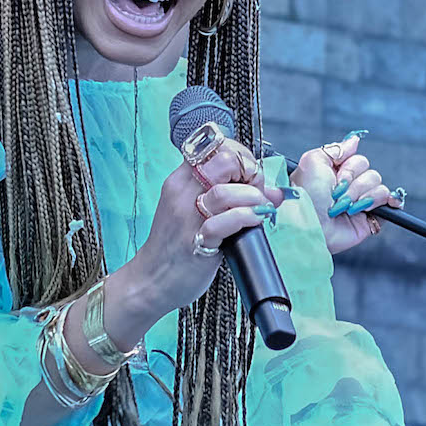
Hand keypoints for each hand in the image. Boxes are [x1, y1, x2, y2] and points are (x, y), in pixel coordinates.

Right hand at [116, 138, 285, 325]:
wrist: (151, 279)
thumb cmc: (176, 245)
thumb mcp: (195, 211)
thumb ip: (231, 196)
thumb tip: (274, 192)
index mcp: (180, 180)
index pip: (214, 146)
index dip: (240, 156)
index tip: (247, 176)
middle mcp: (182, 193)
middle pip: (222, 159)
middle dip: (249, 171)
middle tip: (254, 190)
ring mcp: (188, 218)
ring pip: (225, 190)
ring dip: (252, 196)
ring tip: (258, 208)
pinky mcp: (197, 242)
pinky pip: (225, 221)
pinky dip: (246, 217)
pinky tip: (254, 221)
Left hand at [289, 131, 404, 254]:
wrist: (309, 223)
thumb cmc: (307, 195)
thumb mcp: (312, 162)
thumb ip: (334, 149)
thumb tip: (354, 140)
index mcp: (336, 172)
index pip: (358, 159)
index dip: (348, 167)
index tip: (334, 176)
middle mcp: (349, 185)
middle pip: (370, 171)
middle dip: (353, 183)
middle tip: (336, 194)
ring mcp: (360, 201)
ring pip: (379, 186)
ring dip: (360, 196)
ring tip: (343, 207)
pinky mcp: (370, 217)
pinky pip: (390, 202)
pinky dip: (388, 201)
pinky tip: (373, 205)